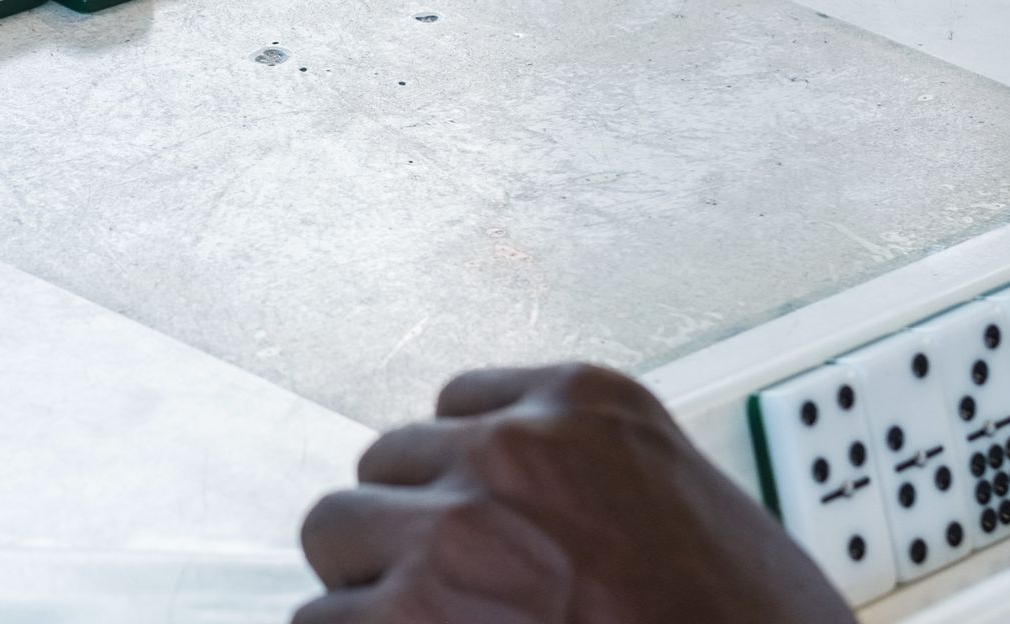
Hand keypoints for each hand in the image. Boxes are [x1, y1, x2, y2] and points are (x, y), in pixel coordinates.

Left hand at [297, 364, 851, 623]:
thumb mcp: (689, 513)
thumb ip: (592, 485)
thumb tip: (530, 514)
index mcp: (587, 407)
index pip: (459, 408)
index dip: (465, 483)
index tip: (489, 529)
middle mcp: (512, 452)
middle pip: (386, 465)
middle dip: (411, 529)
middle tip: (466, 599)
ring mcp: (454, 533)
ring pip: (337, 532)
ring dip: (372, 588)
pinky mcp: (410, 618)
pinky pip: (320, 622)